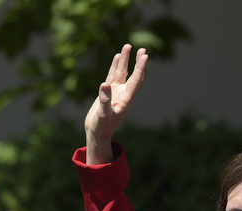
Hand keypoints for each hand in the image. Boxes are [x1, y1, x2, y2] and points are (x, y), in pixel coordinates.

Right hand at [85, 44, 147, 164]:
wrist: (96, 133)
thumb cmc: (101, 127)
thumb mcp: (102, 114)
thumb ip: (104, 99)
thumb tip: (104, 84)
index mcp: (126, 99)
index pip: (136, 81)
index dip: (140, 68)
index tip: (144, 55)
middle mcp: (123, 94)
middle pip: (133, 75)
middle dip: (138, 62)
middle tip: (142, 50)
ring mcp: (116, 92)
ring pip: (122, 73)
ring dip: (125, 60)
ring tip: (127, 46)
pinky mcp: (108, 92)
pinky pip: (113, 76)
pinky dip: (115, 66)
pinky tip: (117, 57)